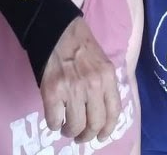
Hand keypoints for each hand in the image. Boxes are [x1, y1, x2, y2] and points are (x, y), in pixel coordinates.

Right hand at [41, 16, 121, 141]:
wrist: (59, 30)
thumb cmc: (82, 44)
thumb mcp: (103, 62)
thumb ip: (104, 84)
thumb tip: (102, 109)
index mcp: (108, 77)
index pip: (114, 112)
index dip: (108, 129)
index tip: (101, 136)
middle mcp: (93, 85)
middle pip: (95, 124)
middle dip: (87, 135)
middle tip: (81, 136)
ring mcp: (72, 89)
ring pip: (75, 126)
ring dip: (70, 131)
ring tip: (67, 127)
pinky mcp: (52, 91)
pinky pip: (54, 120)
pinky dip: (54, 124)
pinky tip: (55, 118)